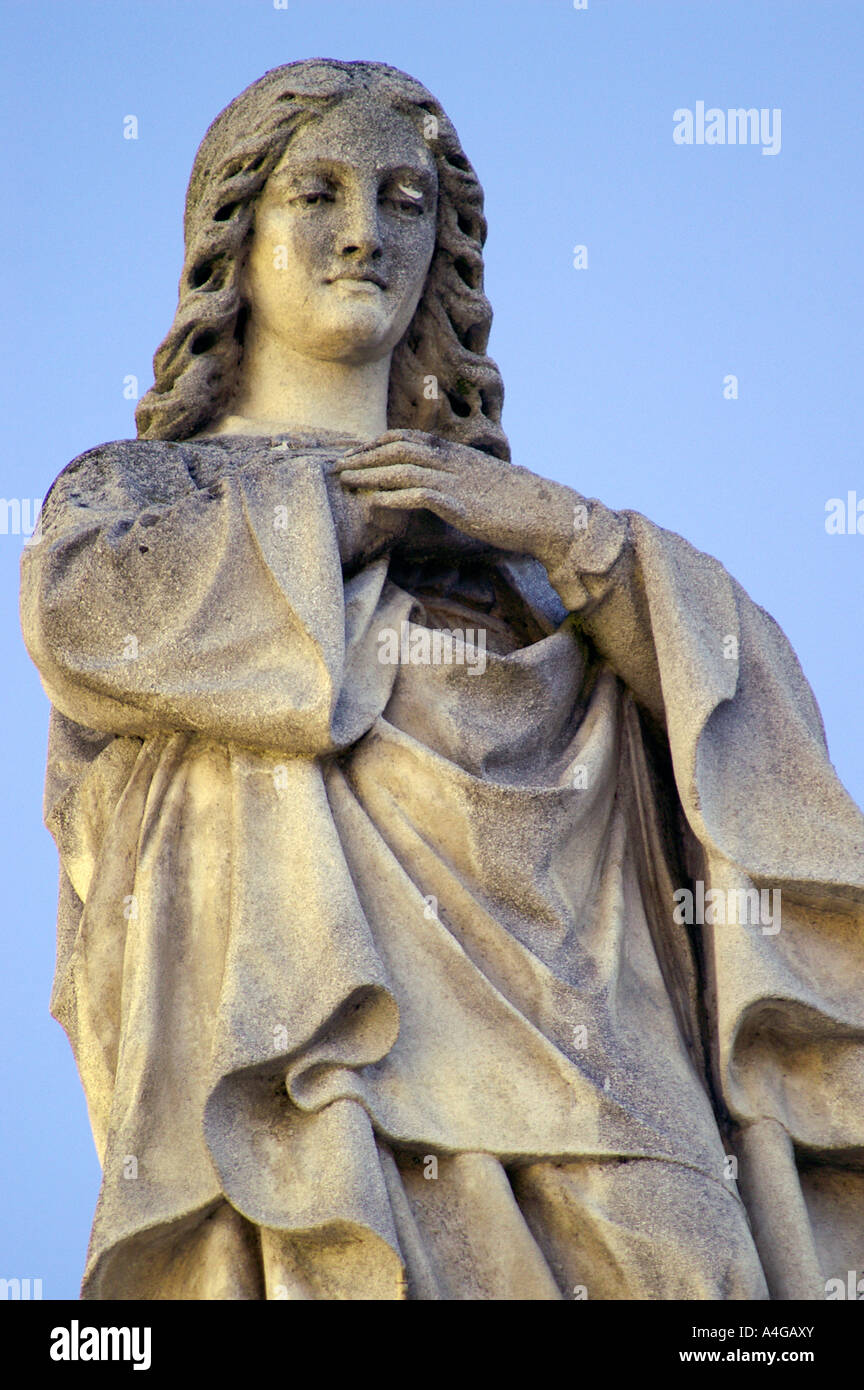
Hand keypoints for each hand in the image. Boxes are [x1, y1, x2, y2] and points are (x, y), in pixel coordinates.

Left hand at [334, 428, 577, 572]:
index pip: (407, 437)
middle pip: (398, 448)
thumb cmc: (516, 503)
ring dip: (370, 474)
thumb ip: (457, 479)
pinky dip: (394, 497)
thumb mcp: (481, 482)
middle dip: (364, 456)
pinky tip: (375, 502)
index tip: (353, 453)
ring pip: (403, 469)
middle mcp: (452, 462)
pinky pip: (421, 495)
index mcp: (455, 454)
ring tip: (346, 481)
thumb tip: (437, 488)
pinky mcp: (462, 505)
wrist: (547, 514)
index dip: (376, 443)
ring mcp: (456, 482)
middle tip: (337, 466)